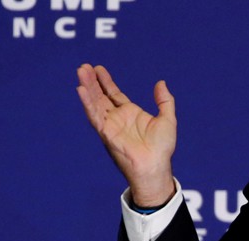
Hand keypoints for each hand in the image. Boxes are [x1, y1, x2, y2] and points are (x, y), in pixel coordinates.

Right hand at [76, 64, 176, 206]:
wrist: (155, 166)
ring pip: (95, 103)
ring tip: (81, 72)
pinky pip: (94, 116)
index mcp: (130, 114)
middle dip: (92, 81)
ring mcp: (110, 125)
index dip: (105, 82)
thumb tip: (160, 83)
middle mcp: (117, 118)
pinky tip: (81, 90)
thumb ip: (165, 101)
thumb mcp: (167, 119)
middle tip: (84, 67)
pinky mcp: (106, 133)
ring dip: (87, 87)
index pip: (114, 94)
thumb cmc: (162, 148)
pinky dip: (87, 103)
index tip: (98, 68)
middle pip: (101, 96)